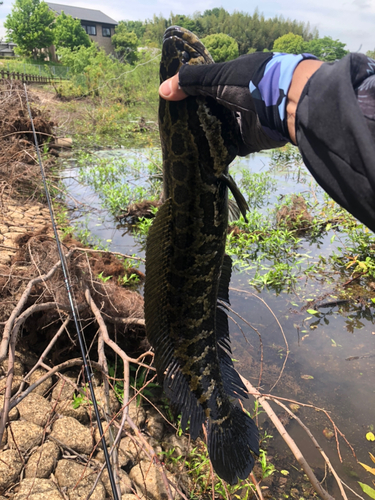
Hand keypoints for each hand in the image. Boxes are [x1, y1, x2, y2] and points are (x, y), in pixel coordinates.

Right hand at [158, 53, 287, 154]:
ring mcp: (245, 121)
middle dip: (197, 117)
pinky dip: (218, 151)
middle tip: (175, 126)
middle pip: (213, 110)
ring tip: (183, 142)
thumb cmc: (253, 83)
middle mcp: (239, 99)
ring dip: (206, 135)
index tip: (174, 102)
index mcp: (234, 79)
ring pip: (220, 129)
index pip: (208, 86)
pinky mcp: (249, 141)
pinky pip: (230, 147)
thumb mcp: (218, 77)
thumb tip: (162, 91)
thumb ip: (191, 82)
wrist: (286, 107)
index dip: (192, 93)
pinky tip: (201, 154)